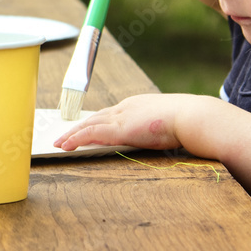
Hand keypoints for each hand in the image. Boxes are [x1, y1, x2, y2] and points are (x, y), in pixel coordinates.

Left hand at [53, 94, 183, 151]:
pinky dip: (76, 138)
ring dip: (72, 134)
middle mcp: (126, 107)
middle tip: (66, 133)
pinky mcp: (119, 128)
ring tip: (59, 142)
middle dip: (80, 125)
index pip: (111, 113)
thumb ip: (161, 127)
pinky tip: (65, 145)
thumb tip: (166, 135)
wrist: (191, 116)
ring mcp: (122, 116)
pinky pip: (90, 133)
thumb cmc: (188, 121)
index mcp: (138, 105)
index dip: (97, 120)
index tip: (88, 126)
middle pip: (96, 116)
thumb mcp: (171, 123)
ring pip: (89, 124)